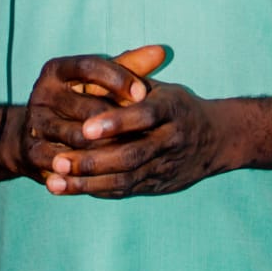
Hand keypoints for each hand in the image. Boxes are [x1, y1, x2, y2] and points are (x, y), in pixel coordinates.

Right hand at [18, 46, 165, 181]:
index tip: (144, 93)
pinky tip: (113, 171)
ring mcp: (35, 123)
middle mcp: (42, 93)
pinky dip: (88, 168)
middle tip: (146, 131)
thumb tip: (161, 52)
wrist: (37, 132)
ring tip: (135, 152)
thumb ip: (128, 67)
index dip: (118, 78)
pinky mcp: (31, 150)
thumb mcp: (99, 81)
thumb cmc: (79, 100)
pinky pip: (65, 162)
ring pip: (78, 137)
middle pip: (86, 106)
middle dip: (117, 120)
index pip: (88, 66)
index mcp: (56, 70)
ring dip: (108, 147)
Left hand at [45, 77, 227, 197]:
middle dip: (93, 161)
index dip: (115, 122)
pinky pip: (125, 191)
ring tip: (54, 181)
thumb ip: (126, 83)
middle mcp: (170, 139)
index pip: (144, 116)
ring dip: (87, 183)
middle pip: (131, 155)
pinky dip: (97, 190)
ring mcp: (165, 166)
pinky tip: (71, 189)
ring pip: (125, 179)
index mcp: (171, 108)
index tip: (85, 127)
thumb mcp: (157, 87)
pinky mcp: (158, 185)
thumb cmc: (176, 106)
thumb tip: (87, 80)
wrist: (217, 139)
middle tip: (58, 161)